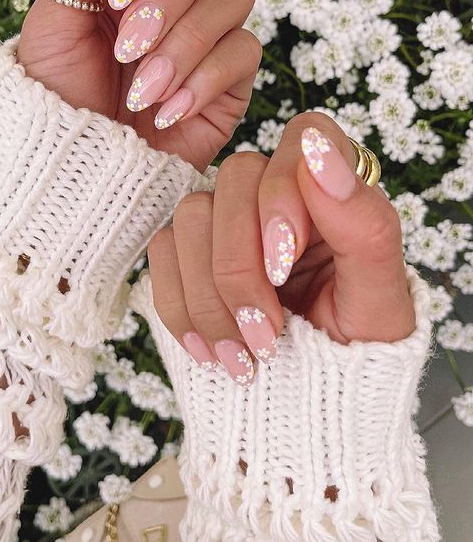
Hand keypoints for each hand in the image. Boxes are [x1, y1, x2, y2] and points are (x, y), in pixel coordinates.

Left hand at [16, 0, 260, 171]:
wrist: (76, 169)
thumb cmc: (59, 92)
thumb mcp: (54, 14)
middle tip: (128, 43)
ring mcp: (208, 31)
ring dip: (185, 38)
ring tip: (143, 85)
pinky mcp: (232, 76)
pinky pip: (245, 51)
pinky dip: (203, 78)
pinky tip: (167, 109)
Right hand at [148, 112, 414, 383]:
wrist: (317, 405)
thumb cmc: (359, 350)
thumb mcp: (380, 300)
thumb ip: (365, 223)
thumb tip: (320, 151)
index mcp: (332, 192)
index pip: (303, 136)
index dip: (282, 194)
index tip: (284, 264)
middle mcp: (275, 196)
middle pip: (234, 179)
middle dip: (241, 266)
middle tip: (267, 333)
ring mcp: (227, 222)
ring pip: (190, 215)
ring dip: (211, 296)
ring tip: (244, 354)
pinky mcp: (189, 253)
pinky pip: (162, 254)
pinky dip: (182, 308)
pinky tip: (212, 350)